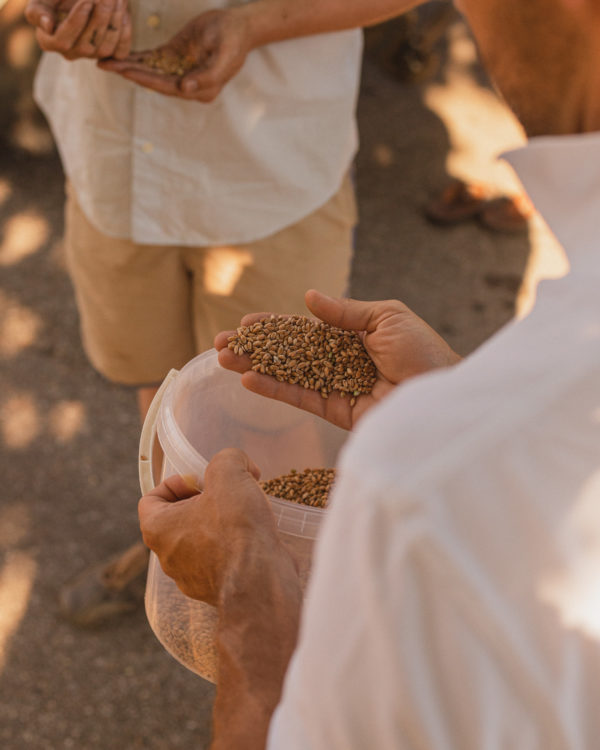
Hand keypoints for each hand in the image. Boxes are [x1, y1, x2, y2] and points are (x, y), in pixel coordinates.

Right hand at [26, 0, 131, 60]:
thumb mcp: (40, 0)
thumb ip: (37, 11)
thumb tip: (47, 26)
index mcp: (49, 42)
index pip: (63, 41)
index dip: (76, 22)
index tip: (86, 1)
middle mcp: (71, 53)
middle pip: (88, 45)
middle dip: (99, 18)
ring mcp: (92, 56)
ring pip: (106, 48)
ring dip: (114, 22)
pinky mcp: (110, 55)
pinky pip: (120, 52)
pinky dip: (125, 32)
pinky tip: (123, 11)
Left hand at [98, 8, 253, 101]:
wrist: (238, 26)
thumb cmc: (234, 40)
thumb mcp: (224, 56)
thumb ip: (207, 76)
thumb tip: (185, 88)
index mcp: (200, 88)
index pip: (168, 86)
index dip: (146, 79)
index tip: (125, 72)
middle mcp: (187, 84)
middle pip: (153, 80)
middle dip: (129, 73)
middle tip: (104, 65)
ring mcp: (179, 71)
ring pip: (149, 71)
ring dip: (127, 66)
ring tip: (104, 62)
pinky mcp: (174, 58)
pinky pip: (152, 60)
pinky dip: (135, 58)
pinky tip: (117, 56)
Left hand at [139, 448, 296, 606]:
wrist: (261, 583)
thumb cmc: (236, 530)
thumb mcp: (229, 472)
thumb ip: (227, 458)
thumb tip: (238, 464)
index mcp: (159, 529)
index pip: (151, 499)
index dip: (175, 483)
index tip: (201, 482)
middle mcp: (169, 558)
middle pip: (179, 519)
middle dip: (205, 502)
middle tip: (229, 495)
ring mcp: (192, 578)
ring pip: (201, 541)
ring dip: (221, 525)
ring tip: (247, 514)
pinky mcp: (216, 590)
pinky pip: (221, 562)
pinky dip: (235, 548)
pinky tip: (256, 538)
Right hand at [215, 289, 461, 429]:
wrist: (443, 394)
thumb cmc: (424, 351)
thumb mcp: (386, 318)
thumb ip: (345, 311)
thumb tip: (308, 297)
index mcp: (352, 336)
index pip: (303, 330)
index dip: (273, 327)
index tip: (244, 324)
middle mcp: (340, 362)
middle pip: (288, 353)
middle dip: (254, 349)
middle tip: (220, 345)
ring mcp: (337, 387)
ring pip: (288, 375)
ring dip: (255, 368)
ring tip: (222, 361)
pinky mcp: (339, 412)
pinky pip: (302, 398)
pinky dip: (275, 389)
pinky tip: (249, 380)